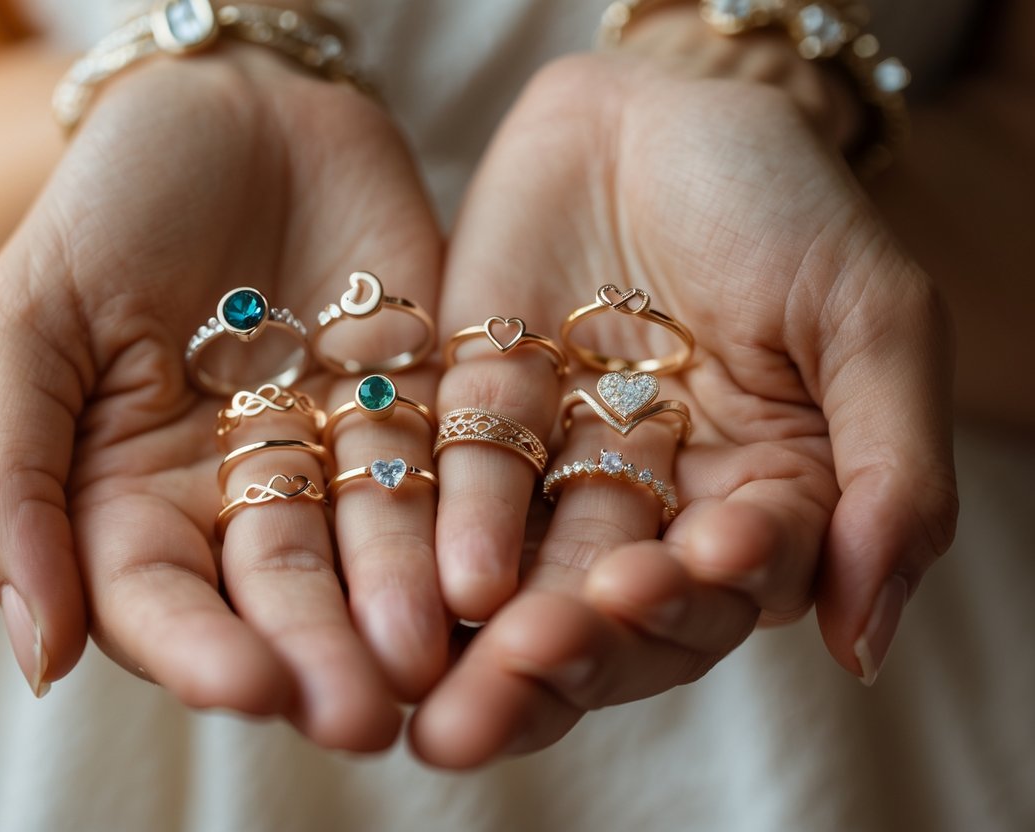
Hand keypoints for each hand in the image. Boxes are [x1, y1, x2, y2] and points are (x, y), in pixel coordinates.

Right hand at [0, 47, 447, 750]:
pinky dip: (460, 524)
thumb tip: (35, 655)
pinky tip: (487, 576)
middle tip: (363, 715)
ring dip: (399, 609)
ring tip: (432, 665)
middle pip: (278, 594)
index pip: (159, 601)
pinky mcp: (421, 406)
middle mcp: (239, 497)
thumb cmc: (111, 208)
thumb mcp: (31, 323)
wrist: (238, 107)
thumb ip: (14, 481)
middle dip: (318, 654)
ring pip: (369, 551)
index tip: (248, 687)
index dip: (199, 649)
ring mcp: (335, 455)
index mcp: (133, 497)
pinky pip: (442, 473)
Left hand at [412, 13, 956, 767]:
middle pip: (614, 615)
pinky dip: (452, 527)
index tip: (682, 572)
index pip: (728, 591)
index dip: (700, 595)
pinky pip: (460, 481)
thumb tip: (867, 644)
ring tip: (461, 687)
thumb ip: (889, 472)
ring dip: (496, 634)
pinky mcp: (479, 416)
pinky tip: (445, 578)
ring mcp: (560, 469)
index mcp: (759, 502)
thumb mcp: (867, 319)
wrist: (662, 106)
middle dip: (576, 654)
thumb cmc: (783, 205)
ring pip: (528, 576)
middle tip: (527, 674)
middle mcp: (655, 508)